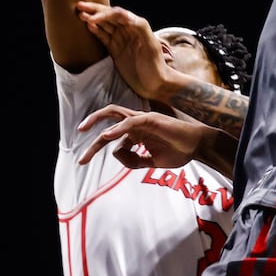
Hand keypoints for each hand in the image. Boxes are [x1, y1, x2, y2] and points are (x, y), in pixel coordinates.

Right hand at [76, 1, 173, 100]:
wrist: (155, 85)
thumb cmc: (156, 66)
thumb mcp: (151, 46)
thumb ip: (141, 28)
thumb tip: (127, 15)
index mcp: (136, 25)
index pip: (117, 14)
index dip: (104, 14)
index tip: (92, 18)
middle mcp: (127, 30)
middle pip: (109, 16)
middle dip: (95, 10)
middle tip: (80, 6)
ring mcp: (121, 40)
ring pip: (104, 25)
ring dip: (92, 18)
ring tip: (80, 14)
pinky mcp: (115, 50)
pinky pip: (103, 37)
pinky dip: (95, 31)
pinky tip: (88, 26)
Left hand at [76, 104, 202, 168]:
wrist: (197, 147)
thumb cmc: (177, 151)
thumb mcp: (151, 162)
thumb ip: (134, 161)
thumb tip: (115, 155)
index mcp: (134, 133)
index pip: (110, 137)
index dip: (101, 150)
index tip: (90, 162)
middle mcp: (135, 123)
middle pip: (107, 120)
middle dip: (90, 127)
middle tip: (79, 149)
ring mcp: (142, 119)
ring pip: (114, 113)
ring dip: (96, 120)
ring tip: (83, 129)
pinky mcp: (150, 119)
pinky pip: (130, 122)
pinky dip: (118, 128)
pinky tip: (108, 136)